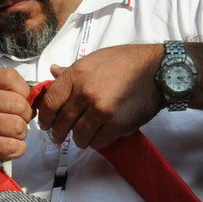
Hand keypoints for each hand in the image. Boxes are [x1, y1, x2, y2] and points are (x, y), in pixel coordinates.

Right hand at [0, 68, 31, 167]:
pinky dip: (17, 149)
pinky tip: (11, 148)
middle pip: (19, 104)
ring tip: (12, 136)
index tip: (19, 102)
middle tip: (17, 123)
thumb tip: (32, 100)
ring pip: (17, 126)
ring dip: (21, 135)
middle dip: (25, 117)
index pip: (11, 77)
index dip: (23, 91)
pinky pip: (10, 146)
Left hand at [36, 44, 164, 149]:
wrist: (157, 71)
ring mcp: (100, 110)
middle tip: (59, 137)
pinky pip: (98, 141)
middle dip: (59, 133)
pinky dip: (96, 141)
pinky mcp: (115, 124)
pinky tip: (99, 136)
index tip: (45, 124)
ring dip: (79, 139)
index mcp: (77, 74)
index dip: (45, 117)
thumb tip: (53, 71)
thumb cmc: (126, 62)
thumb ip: (72, 70)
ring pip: (79, 136)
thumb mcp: (95, 59)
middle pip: (62, 122)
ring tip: (82, 138)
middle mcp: (85, 92)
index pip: (51, 101)